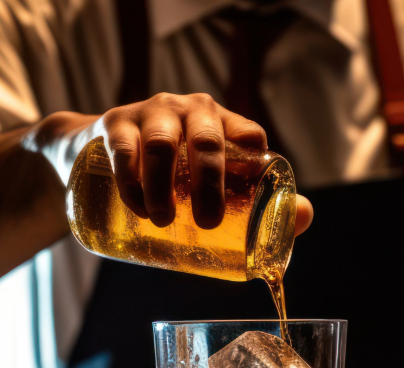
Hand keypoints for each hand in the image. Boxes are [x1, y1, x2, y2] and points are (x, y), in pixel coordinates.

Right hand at [30, 96, 312, 234]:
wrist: (97, 154)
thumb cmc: (167, 173)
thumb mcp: (207, 181)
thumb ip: (257, 200)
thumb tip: (306, 217)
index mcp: (222, 123)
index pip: (248, 133)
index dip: (255, 159)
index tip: (250, 194)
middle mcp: (191, 110)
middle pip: (207, 141)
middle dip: (210, 183)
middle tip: (208, 222)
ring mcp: (152, 112)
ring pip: (163, 144)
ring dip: (164, 185)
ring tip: (162, 221)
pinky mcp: (115, 123)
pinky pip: (124, 148)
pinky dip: (131, 180)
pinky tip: (137, 206)